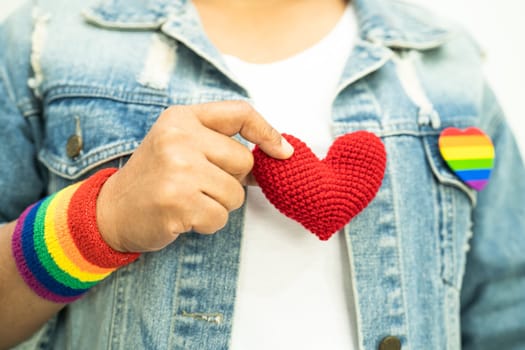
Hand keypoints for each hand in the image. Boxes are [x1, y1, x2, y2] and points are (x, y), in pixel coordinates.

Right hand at [96, 101, 292, 252]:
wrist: (111, 211)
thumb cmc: (155, 178)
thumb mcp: (182, 146)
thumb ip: (221, 144)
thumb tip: (277, 153)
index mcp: (182, 118)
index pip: (240, 113)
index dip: (267, 132)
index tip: (282, 152)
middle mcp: (179, 138)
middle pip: (244, 161)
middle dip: (231, 180)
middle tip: (200, 184)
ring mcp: (177, 169)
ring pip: (235, 193)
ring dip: (218, 204)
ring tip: (189, 200)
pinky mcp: (177, 202)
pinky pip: (220, 217)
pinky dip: (207, 223)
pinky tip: (183, 216)